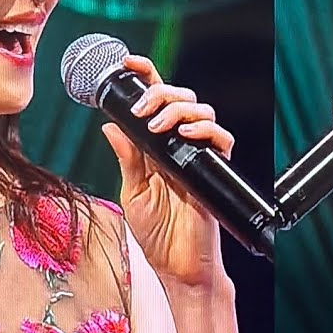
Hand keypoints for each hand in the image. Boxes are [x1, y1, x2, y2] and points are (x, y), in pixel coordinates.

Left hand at [101, 55, 234, 290]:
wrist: (179, 268)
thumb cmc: (158, 235)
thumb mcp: (133, 193)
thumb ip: (128, 159)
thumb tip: (110, 125)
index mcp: (157, 147)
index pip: (154, 102)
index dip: (145, 77)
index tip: (127, 63)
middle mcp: (179, 146)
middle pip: (179, 97)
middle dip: (159, 93)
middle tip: (141, 110)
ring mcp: (199, 156)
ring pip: (201, 110)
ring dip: (177, 109)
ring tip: (158, 125)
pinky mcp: (216, 170)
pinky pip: (222, 139)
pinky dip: (206, 129)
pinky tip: (187, 133)